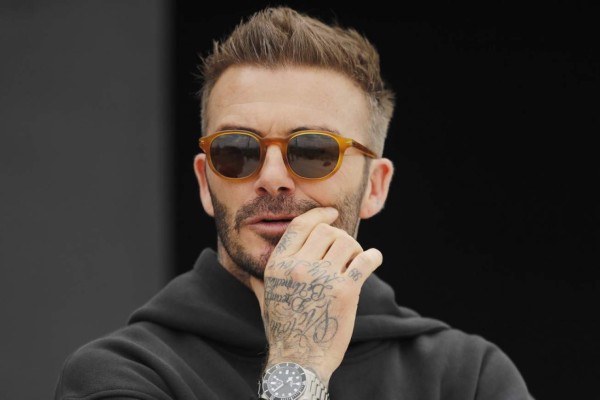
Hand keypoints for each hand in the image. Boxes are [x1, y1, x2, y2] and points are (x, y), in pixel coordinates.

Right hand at [250, 207, 382, 385]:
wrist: (299, 360)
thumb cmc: (283, 329)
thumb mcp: (266, 297)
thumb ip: (261, 279)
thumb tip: (250, 271)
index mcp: (278, 264)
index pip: (300, 226)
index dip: (319, 214)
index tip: (331, 213)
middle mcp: (298, 267)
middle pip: (327, 231)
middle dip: (339, 236)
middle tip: (345, 250)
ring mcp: (322, 278)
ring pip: (347, 242)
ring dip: (355, 248)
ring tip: (356, 260)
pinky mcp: (345, 291)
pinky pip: (366, 261)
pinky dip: (373, 257)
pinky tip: (374, 260)